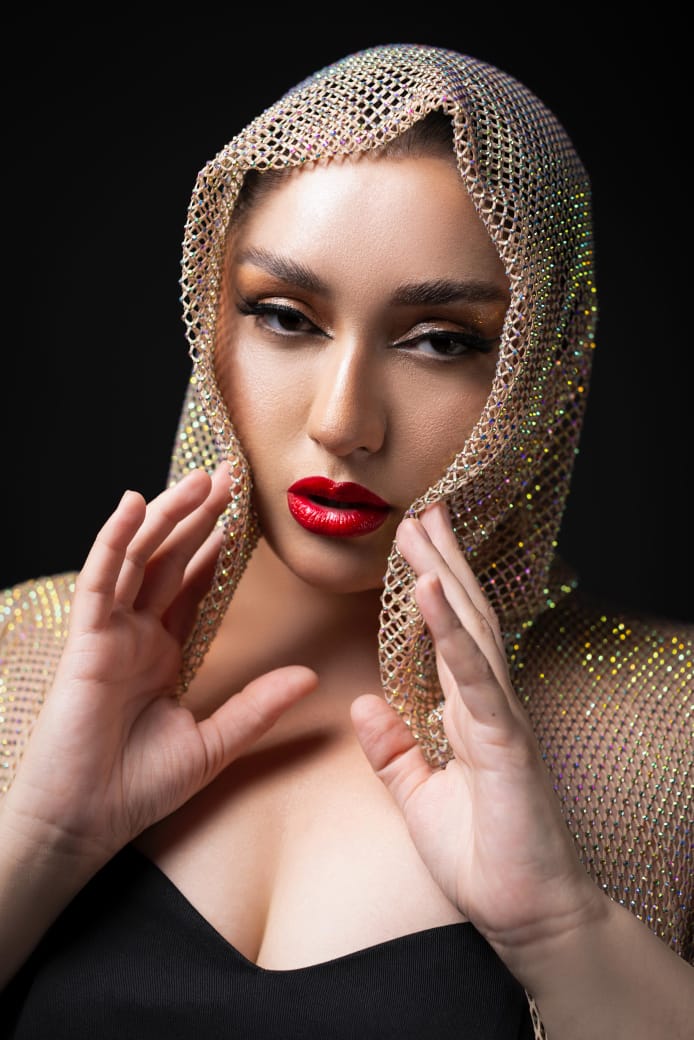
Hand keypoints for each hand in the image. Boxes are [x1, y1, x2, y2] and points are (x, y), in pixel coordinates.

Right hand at [2, 465, 316, 872]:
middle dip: (198, 516)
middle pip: (170, 561)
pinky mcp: (86, 642)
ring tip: (200, 479)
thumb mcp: (212, 743)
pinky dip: (114, 540)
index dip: (218, 549)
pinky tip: (134, 504)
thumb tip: (310, 676)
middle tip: (229, 476)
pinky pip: (101, 581)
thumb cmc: (138, 788)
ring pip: (139, 558)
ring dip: (167, 515)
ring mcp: (110, 634)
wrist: (86, 824)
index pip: (195, 587)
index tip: (244, 515)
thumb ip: (257, 706)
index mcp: (163, 653)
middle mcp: (137, 635)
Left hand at [351, 501, 603, 976]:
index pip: (448, 634)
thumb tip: (363, 704)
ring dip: (446, 575)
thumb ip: (393, 750)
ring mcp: (501, 717)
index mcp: (468, 713)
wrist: (527, 913)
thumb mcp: (419, 796)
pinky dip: (451, 631)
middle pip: (463, 616)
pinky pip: (474, 676)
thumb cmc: (484, 856)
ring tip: (423, 527)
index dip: (431, 586)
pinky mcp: (505, 741)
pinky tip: (432, 591)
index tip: (414, 542)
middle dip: (441, 561)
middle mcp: (488, 704)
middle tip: (420, 509)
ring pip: (472, 631)